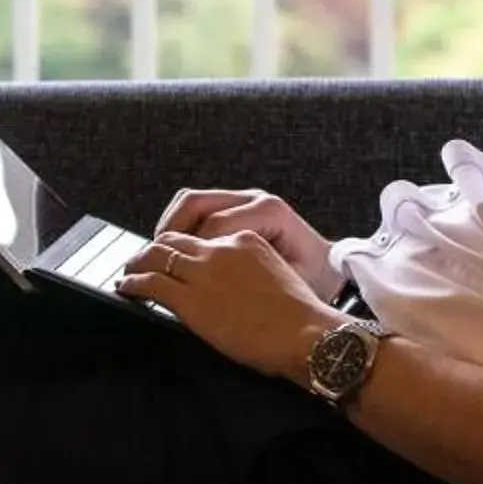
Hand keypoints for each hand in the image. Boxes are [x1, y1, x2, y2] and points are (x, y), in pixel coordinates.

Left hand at [117, 229, 338, 382]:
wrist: (305, 334)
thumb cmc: (300, 318)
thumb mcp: (277, 278)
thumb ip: (252, 273)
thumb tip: (236, 289)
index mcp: (245, 240)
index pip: (204, 236)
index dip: (185, 245)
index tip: (177, 256)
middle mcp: (221, 250)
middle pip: (176, 239)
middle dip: (156, 248)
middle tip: (143, 259)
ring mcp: (204, 273)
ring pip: (157, 255)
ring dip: (138, 262)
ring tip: (128, 270)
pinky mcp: (191, 299)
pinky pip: (151, 283)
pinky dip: (134, 283)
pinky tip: (126, 287)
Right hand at [155, 188, 343, 300]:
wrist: (330, 274)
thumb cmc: (312, 284)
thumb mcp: (285, 283)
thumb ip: (248, 278)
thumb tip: (202, 279)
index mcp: (269, 213)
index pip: (212, 226)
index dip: (188, 252)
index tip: (169, 274)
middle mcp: (255, 199)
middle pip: (195, 203)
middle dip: (169, 233)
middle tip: (151, 261)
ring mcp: (245, 200)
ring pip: (193, 201)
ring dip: (171, 226)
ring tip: (159, 255)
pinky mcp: (238, 207)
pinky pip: (200, 208)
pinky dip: (182, 227)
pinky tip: (176, 251)